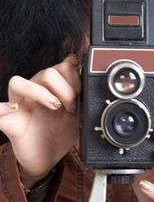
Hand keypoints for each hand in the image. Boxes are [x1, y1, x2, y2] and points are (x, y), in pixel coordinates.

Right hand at [0, 54, 80, 187]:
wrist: (50, 158)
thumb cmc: (60, 131)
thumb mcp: (76, 108)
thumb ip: (76, 87)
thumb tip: (75, 60)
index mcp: (50, 87)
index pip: (60, 67)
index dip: (73, 77)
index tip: (81, 94)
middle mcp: (34, 91)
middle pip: (46, 72)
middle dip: (65, 88)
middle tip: (71, 107)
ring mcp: (20, 106)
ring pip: (18, 83)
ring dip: (40, 92)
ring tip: (55, 106)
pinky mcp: (10, 123)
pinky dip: (1, 109)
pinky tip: (11, 110)